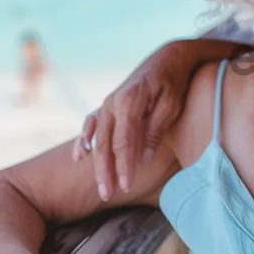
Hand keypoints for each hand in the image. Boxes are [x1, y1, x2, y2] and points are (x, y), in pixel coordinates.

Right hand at [72, 40, 198, 200]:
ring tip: (101, 187)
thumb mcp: (171, 105)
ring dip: (97, 164)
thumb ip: (155, 130)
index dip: (124, 165)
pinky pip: (91, 124)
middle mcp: (112, 102)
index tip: (126, 186)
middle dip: (106, 171)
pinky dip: (84, 141)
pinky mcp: (108, 105)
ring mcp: (107, 104)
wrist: (168, 58)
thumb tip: (142, 159)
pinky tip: (79, 158)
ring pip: (98, 138)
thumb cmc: (173, 82)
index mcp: (129, 101)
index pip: (123, 141)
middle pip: (106, 143)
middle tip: (108, 195)